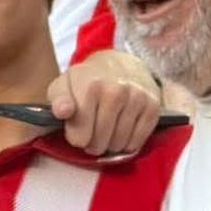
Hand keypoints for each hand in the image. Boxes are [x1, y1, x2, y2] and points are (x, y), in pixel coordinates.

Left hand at [48, 49, 162, 156]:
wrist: (120, 64)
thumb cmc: (87, 80)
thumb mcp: (64, 85)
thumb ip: (57, 100)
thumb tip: (62, 111)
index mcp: (90, 86)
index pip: (79, 136)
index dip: (75, 137)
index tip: (76, 129)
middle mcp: (116, 91)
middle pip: (99, 143)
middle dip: (91, 144)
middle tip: (91, 133)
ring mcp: (137, 99)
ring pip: (117, 145)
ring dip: (109, 145)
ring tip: (105, 131)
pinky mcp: (153, 107)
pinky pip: (136, 143)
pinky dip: (126, 144)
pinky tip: (120, 132)